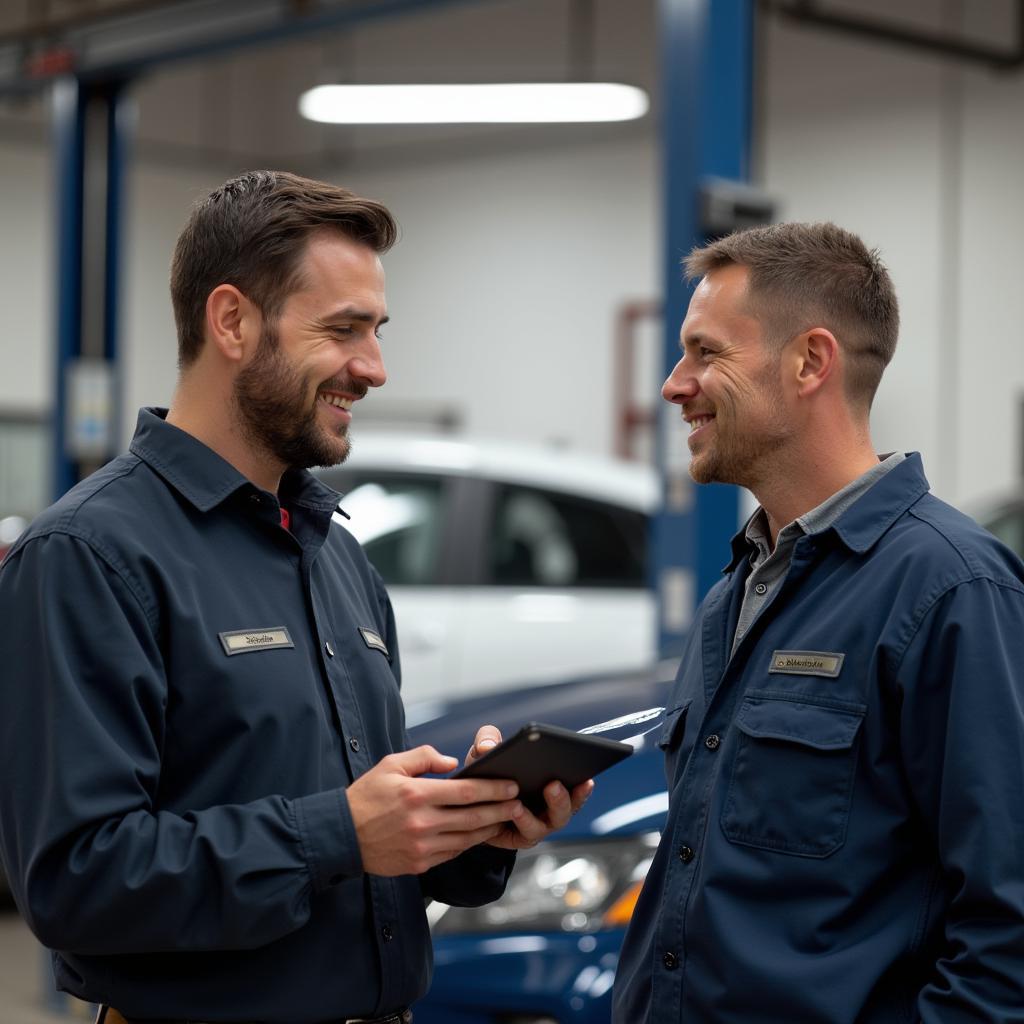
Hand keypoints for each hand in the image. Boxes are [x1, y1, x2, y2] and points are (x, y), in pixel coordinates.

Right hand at [346, 745, 521, 875]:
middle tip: (518, 803)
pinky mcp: (419, 863)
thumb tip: (451, 761)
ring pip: (467, 838)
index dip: (493, 789)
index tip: (511, 785)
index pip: (466, 792)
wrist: (341, 836)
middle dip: (500, 810)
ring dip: (489, 829)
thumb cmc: (366, 796)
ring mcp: (422, 846)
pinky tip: (478, 834)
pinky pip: (453, 853)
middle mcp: (422, 823)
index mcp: (417, 795)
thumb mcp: (391, 765)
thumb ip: (423, 757)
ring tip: (504, 819)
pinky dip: (469, 843)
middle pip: (473, 817)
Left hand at [465, 724, 594, 849]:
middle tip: (559, 781)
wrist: (465, 809)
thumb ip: (487, 740)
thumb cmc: (483, 777)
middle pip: (569, 805)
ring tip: (549, 789)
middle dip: (568, 794)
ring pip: (553, 820)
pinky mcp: (520, 837)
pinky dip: (524, 819)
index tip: (587, 775)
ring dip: (554, 805)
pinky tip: (517, 808)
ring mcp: (537, 823)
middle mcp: (548, 807)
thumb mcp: (484, 754)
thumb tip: (488, 746)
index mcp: (549, 784)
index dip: (583, 784)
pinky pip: (527, 832)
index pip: (575, 785)